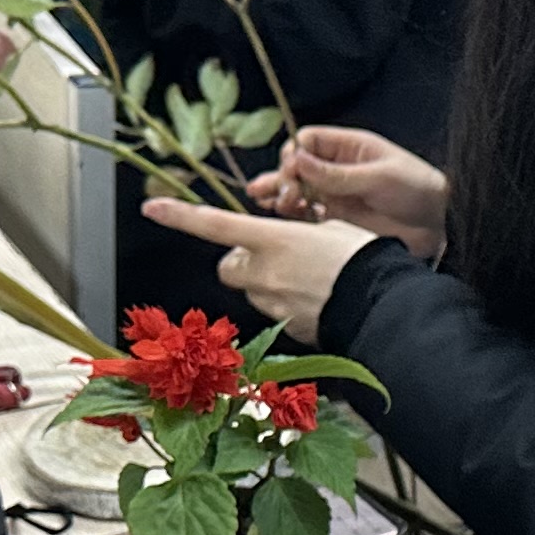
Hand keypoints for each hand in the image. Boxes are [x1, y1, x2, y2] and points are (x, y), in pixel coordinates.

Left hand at [140, 196, 372, 340]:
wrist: (382, 305)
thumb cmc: (363, 259)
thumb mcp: (330, 229)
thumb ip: (297, 235)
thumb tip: (290, 246)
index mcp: (273, 239)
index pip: (215, 225)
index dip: (180, 216)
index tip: (152, 208)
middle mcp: (264, 273)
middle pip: (229, 266)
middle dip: (242, 261)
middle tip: (272, 257)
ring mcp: (272, 303)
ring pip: (253, 290)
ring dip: (267, 283)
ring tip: (306, 280)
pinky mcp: (285, 327)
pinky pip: (274, 311)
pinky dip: (286, 305)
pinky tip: (315, 300)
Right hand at [247, 125, 448, 258]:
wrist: (440, 224)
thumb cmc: (417, 189)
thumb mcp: (379, 177)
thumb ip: (338, 174)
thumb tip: (298, 160)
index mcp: (349, 148)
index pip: (308, 142)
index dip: (294, 154)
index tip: (292, 172)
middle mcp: (338, 168)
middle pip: (297, 167)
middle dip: (283, 177)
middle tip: (282, 195)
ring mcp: (337, 194)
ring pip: (298, 191)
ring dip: (282, 195)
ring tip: (269, 203)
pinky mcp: (338, 219)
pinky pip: (308, 214)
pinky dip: (294, 215)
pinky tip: (284, 217)